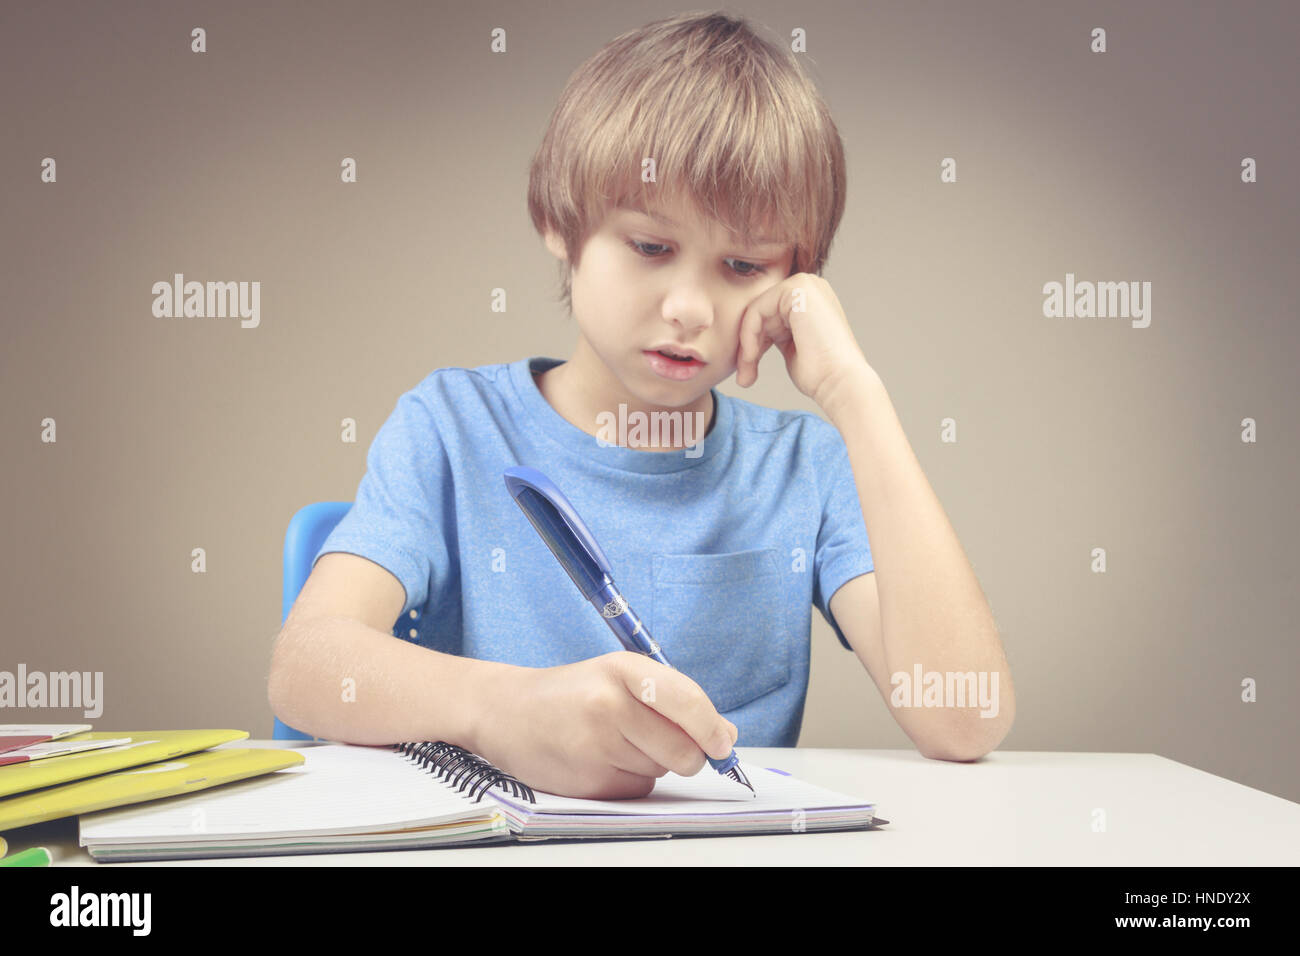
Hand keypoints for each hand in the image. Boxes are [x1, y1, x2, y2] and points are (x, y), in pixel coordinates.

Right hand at [471, 652, 738, 799]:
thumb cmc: (572, 694)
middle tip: (653, 738)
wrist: (506, 712)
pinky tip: (599, 760)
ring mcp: (596, 745)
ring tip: (612, 741)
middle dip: (684, 754)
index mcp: (624, 669)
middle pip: (683, 749)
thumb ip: (674, 702)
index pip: (687, 701)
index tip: (722, 744)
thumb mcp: (620, 679)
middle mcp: (609, 704)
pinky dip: (628, 780)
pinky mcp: (588, 781)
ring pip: (661, 771)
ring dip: (651, 763)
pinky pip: (636, 789)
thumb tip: (725, 735)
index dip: (711, 728)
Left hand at [734, 272, 874, 411]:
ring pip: (755, 312)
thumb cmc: (821, 374)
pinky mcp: (796, 289)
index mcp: (811, 298)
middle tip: (744, 377)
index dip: (753, 344)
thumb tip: (752, 335)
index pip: (767, 315)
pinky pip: (756, 310)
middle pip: (760, 312)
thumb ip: (776, 332)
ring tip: (746, 374)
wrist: (840, 382)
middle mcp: (810, 286)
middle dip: (748, 346)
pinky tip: (751, 358)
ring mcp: (805, 284)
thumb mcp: (792, 346)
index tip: (747, 373)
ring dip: (746, 346)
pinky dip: (748, 336)